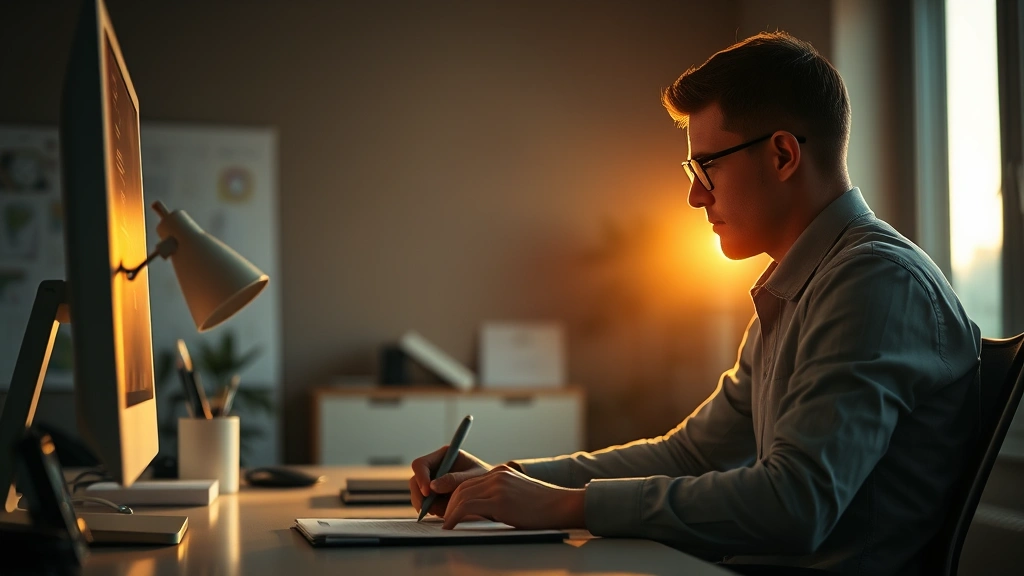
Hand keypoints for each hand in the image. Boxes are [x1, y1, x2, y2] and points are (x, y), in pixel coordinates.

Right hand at [409, 446, 492, 517]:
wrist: (493, 491)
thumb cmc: (487, 479)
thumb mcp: (474, 478)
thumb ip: (455, 480)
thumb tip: (433, 486)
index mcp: (444, 456)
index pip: (420, 464)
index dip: (421, 478)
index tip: (429, 492)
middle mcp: (435, 468)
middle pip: (415, 482)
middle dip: (421, 497)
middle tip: (431, 510)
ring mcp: (433, 483)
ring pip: (419, 496)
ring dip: (429, 506)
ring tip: (447, 511)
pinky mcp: (435, 497)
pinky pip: (427, 506)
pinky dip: (434, 511)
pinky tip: (448, 512)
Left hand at [439, 464, 585, 529]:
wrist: (562, 506)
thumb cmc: (543, 508)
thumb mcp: (518, 496)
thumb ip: (499, 497)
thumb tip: (480, 512)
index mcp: (501, 472)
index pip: (469, 481)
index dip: (455, 496)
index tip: (448, 509)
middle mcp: (497, 475)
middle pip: (462, 487)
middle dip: (448, 504)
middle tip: (442, 520)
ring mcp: (498, 486)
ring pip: (461, 496)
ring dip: (449, 512)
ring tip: (446, 526)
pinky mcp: (499, 500)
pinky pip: (467, 507)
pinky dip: (454, 517)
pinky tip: (450, 527)